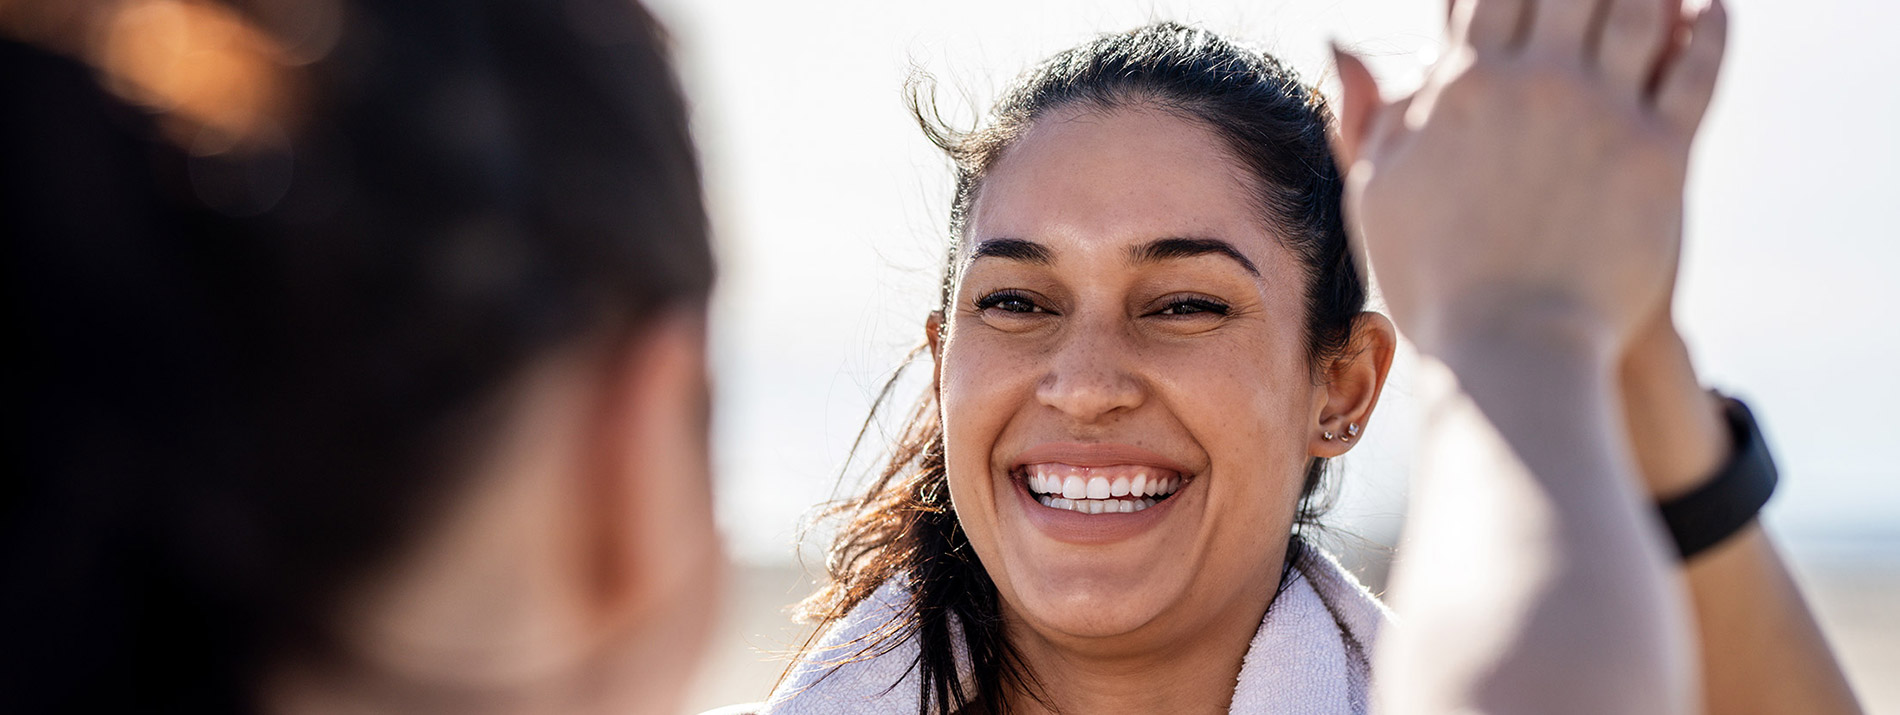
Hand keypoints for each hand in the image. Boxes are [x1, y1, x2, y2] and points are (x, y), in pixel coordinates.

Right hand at [1331, 0, 1727, 362]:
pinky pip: (1697, 66)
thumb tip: (1341, 40)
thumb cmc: (1432, 283)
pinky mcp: (1661, 154)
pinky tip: (1712, 8)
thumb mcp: (1376, 193)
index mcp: (1464, 87)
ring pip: (1639, 7)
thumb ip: (1367, 112)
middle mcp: (1536, 84)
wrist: (1510, 352)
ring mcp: (1602, 114)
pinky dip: (1712, 28)